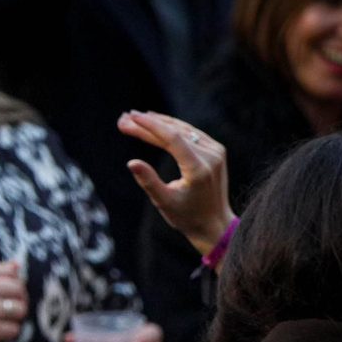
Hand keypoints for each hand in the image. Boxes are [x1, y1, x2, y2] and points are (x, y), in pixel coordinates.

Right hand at [0, 262, 26, 341]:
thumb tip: (16, 265)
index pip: (10, 273)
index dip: (13, 283)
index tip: (6, 292)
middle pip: (19, 290)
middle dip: (18, 299)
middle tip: (8, 308)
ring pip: (20, 310)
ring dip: (14, 317)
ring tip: (2, 320)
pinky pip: (14, 329)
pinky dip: (7, 332)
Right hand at [120, 111, 231, 256]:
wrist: (214, 224)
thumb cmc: (186, 216)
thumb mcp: (164, 202)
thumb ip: (149, 181)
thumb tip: (131, 162)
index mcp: (198, 169)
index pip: (172, 139)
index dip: (150, 126)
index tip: (131, 118)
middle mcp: (211, 156)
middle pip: (175, 132)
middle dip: (148, 124)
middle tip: (124, 118)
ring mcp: (216, 151)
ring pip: (183, 130)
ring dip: (159, 123)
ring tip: (134, 117)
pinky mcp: (216, 150)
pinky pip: (191, 134)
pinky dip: (172, 128)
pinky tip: (157, 122)